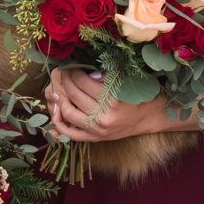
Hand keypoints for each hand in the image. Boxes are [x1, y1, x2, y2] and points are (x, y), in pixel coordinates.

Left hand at [44, 68, 172, 143]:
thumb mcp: (123, 81)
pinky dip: (59, 124)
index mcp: (111, 100)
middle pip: (73, 95)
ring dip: (60, 99)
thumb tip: (79, 69)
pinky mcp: (94, 138)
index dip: (73, 70)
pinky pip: (70, 134)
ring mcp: (97, 130)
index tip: (70, 64)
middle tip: (63, 72)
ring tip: (60, 89)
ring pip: (68, 113)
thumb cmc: (137, 95)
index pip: (82, 81)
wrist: (148, 117)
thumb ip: (102, 76)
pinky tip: (56, 112)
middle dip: (65, 80)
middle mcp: (102, 117)